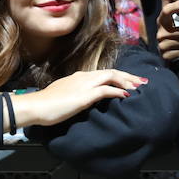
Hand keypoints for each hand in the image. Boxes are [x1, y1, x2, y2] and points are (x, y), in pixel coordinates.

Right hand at [14, 69, 146, 126]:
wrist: (36, 106)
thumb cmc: (48, 104)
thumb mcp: (66, 96)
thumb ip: (78, 94)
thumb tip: (88, 99)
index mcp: (80, 77)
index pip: (104, 73)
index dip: (120, 77)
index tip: (131, 82)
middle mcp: (84, 77)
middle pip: (112, 72)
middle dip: (129, 77)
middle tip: (143, 82)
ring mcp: (85, 84)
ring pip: (112, 77)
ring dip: (127, 82)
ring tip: (139, 88)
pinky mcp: (85, 95)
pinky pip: (106, 90)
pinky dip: (118, 92)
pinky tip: (126, 96)